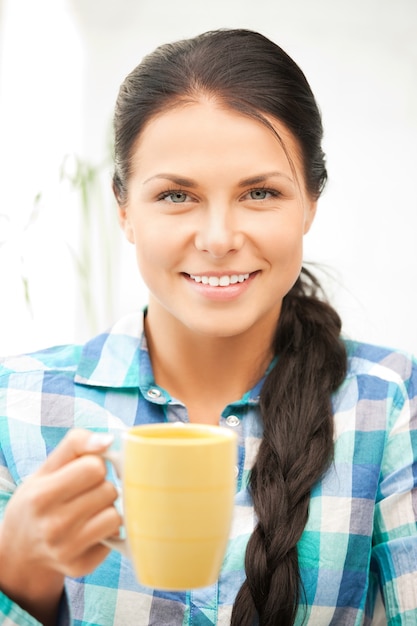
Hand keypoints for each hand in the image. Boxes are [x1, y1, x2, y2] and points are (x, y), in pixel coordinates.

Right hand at [0, 429, 120, 624]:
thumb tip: (108, 441)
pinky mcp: (81, 567)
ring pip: (116, 516)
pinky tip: (89, 530)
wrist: (21, 549)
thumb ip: (77, 444)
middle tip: (85, 493)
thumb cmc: (39, 499)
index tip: (85, 472)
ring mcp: (67, 550)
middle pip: (108, 491)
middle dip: (102, 487)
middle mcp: (53, 526)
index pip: (95, 467)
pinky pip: (115, 537)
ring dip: (108, 509)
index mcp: (41, 495)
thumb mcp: (47, 468)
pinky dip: (107, 531)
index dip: (95, 465)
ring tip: (89, 510)